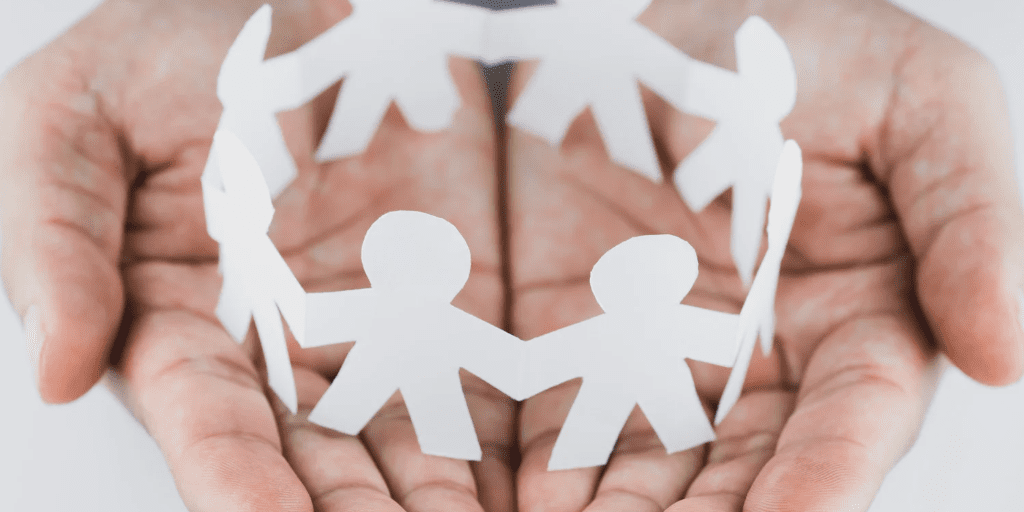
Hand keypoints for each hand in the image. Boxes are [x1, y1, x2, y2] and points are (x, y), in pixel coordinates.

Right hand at [0, 1, 513, 509]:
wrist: (296, 9)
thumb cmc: (167, 53)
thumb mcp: (74, 117)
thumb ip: (57, 237)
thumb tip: (57, 374)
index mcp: (179, 323)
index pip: (211, 424)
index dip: (239, 482)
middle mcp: (280, 354)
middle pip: (318, 467)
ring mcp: (374, 335)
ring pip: (406, 450)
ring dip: (435, 506)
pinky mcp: (450, 307)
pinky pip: (481, 389)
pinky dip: (504, 453)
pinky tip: (534, 495)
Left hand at [507, 0, 1023, 509]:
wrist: (674, 25)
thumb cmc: (813, 51)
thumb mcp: (921, 101)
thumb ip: (970, 219)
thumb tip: (1007, 355)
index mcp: (863, 316)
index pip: (854, 419)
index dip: (827, 477)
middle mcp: (765, 363)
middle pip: (750, 473)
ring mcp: (666, 358)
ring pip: (658, 472)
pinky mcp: (582, 341)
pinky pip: (568, 423)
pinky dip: (553, 479)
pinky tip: (533, 508)